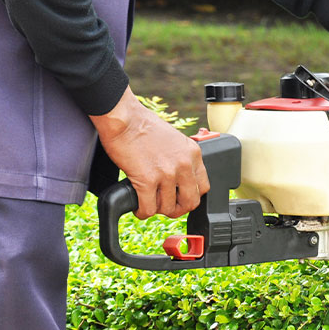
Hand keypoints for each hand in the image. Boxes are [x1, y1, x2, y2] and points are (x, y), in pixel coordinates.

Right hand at [90, 87, 209, 219]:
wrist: (124, 118)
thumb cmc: (143, 125)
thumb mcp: (175, 140)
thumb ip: (181, 158)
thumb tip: (179, 177)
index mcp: (193, 154)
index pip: (204, 187)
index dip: (191, 196)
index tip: (181, 197)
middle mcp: (184, 164)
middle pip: (191, 202)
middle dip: (178, 209)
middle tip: (166, 207)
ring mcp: (167, 173)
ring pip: (168, 208)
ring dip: (157, 209)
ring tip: (148, 203)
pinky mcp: (147, 180)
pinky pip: (149, 208)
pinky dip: (142, 211)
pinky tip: (137, 207)